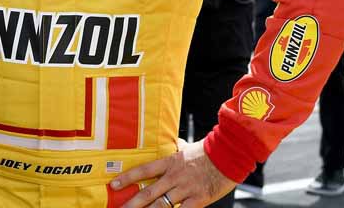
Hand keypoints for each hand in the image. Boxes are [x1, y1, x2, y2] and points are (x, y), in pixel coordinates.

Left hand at [111, 139, 235, 207]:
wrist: (229, 154)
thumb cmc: (209, 151)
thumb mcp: (188, 147)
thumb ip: (176, 148)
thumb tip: (171, 143)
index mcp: (170, 162)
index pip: (143, 170)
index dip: (127, 178)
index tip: (114, 185)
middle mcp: (174, 177)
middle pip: (148, 193)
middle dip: (132, 204)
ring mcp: (185, 189)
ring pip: (161, 206)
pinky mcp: (198, 200)